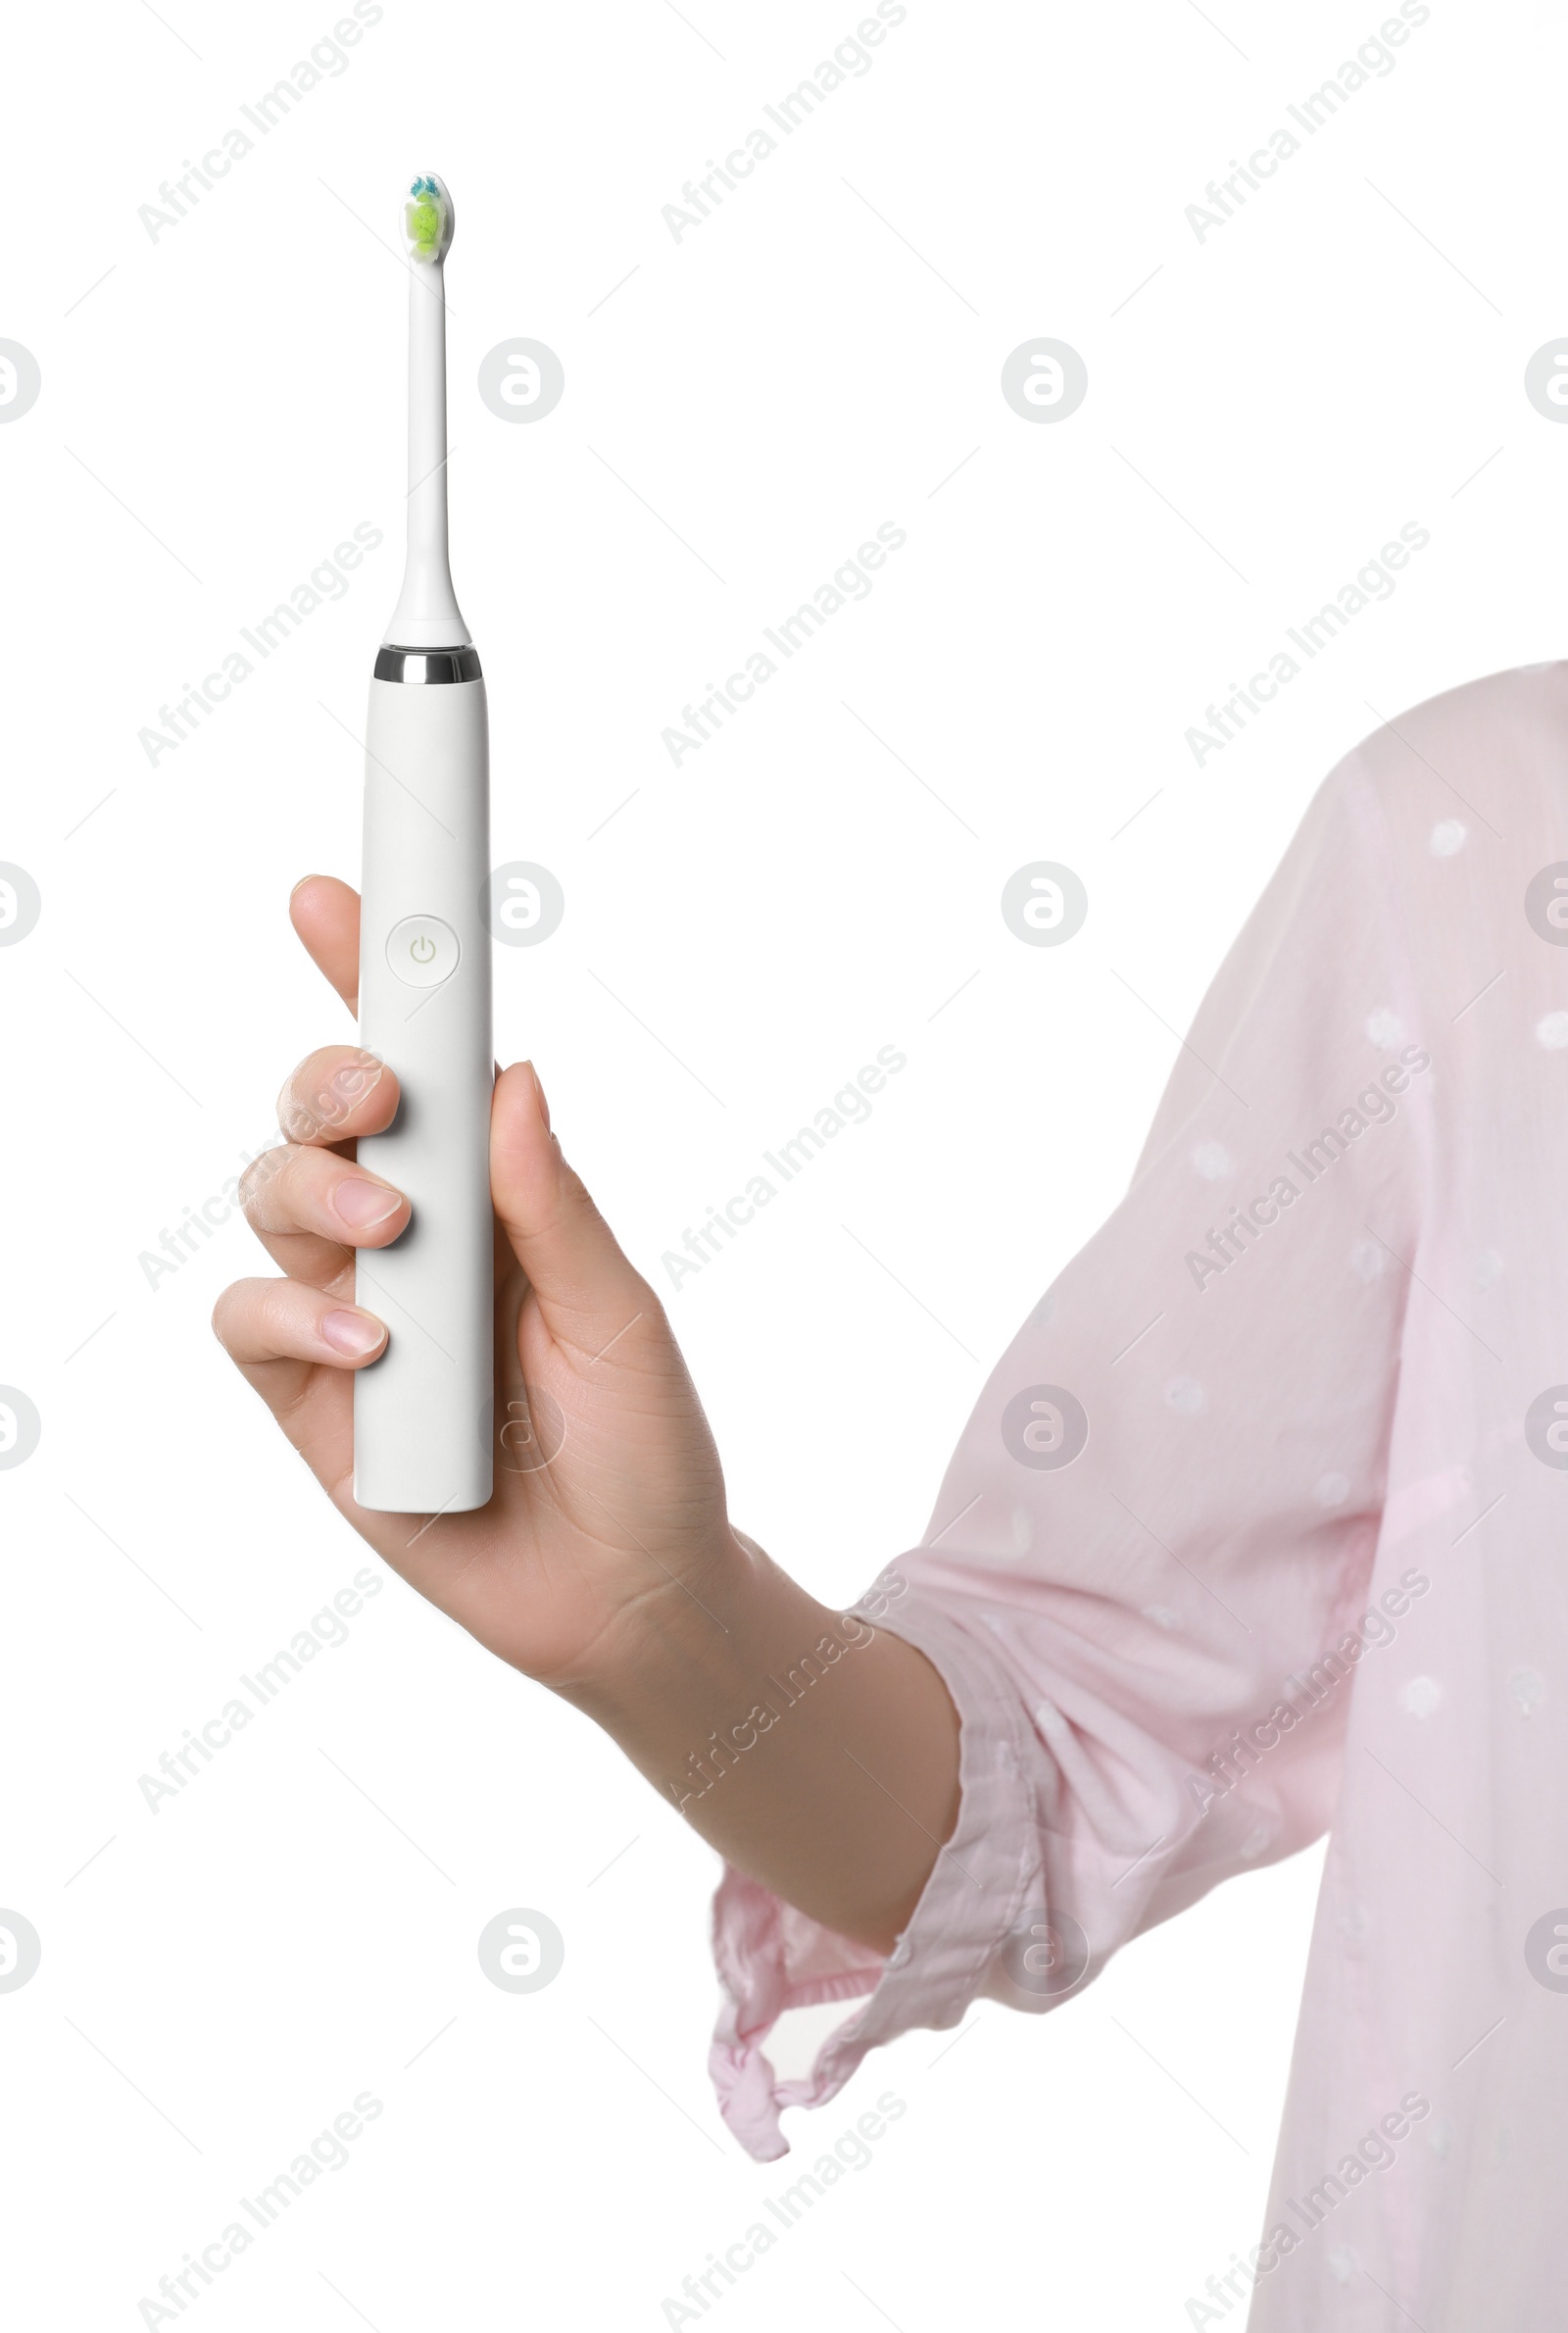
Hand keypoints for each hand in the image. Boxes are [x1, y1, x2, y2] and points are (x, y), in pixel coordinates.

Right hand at [213, 876, 738, 1693]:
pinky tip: (369, 1344)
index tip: (337, 900)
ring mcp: (350, 1317)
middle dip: (330, 1080)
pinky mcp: (310, 1404)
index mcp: (489, 1199)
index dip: (368, 982)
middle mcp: (408, 1241)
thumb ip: (556, 1208)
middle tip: (377, 1095)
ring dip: (315, 1193)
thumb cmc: (647, 1449)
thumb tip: (513, 1078)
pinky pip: (251, 1321)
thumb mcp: (622, 1318)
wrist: (631, 1599)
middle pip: (320, 1116)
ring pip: (270, 1199)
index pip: (416, 1072)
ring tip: (391, 1237)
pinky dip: (294, 1313)